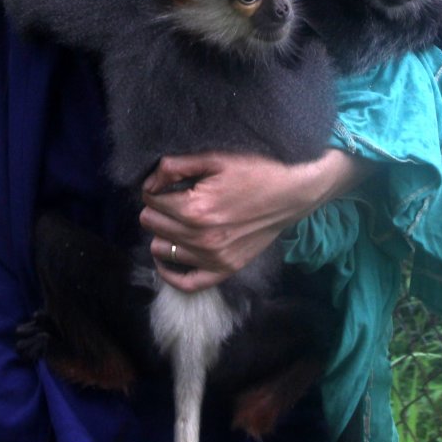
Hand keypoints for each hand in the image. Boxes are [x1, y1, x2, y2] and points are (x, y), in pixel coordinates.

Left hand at [139, 149, 369, 292]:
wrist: (291, 193)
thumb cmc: (255, 172)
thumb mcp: (214, 159)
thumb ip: (175, 167)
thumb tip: (149, 183)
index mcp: (195, 208)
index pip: (151, 201)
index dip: (154, 188)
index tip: (165, 183)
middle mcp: (201, 237)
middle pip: (152, 224)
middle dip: (156, 208)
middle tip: (171, 198)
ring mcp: (213, 257)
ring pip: (162, 249)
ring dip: (162, 233)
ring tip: (174, 220)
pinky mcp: (225, 269)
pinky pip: (187, 283)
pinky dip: (170, 273)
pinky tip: (166, 259)